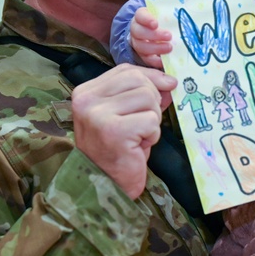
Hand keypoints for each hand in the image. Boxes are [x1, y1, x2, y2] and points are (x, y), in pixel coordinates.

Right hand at [71, 65, 176, 198]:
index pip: (125, 70)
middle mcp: (86, 100)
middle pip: (138, 80)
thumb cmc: (117, 150)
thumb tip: (169, 81)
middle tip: (145, 123)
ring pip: (147, 98)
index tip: (166, 85)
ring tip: (139, 136)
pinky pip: (151, 120)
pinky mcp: (114, 130)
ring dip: (152, 120)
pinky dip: (152, 135)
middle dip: (153, 100)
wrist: (106, 185)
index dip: (150, 76)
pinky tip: (139, 146)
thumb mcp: (125, 114)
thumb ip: (140, 93)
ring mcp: (98, 114)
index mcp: (85, 92)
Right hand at [130, 7, 172, 68]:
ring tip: (169, 48)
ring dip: (156, 48)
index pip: (140, 16)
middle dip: (154, 35)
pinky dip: (155, 61)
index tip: (156, 24)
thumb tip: (185, 12)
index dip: (147, 20)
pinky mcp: (143, 55)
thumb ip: (171, 14)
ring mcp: (138, 43)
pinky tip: (164, 61)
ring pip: (141, 46)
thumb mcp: (166, 14)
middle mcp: (137, 29)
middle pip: (139, 32)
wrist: (156, 33)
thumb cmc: (163, 21)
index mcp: (141, 16)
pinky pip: (146, 59)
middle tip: (169, 36)